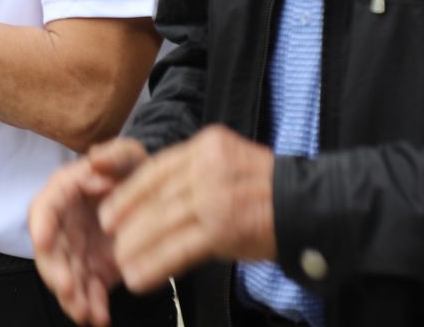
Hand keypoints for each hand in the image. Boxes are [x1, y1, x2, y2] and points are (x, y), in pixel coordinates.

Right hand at [31, 139, 148, 326]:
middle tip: (69, 289)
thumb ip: (115, 154)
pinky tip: (101, 318)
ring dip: (73, 298)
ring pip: (67, 278)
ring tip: (87, 313)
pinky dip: (93, 307)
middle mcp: (64, 224)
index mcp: (66, 192)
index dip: (40, 225)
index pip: (44, 208)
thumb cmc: (134, 171)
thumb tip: (95, 161)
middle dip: (56, 273)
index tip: (43, 242)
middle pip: (50, 252)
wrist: (153, 197)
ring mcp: (77, 251)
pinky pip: (88, 293)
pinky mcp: (94, 271)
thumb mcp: (130, 155)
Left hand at [98, 125, 276, 293]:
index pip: (157, 167)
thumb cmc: (270, 192)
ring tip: (121, 264)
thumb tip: (154, 199)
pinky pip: (180, 248)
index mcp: (208, 146)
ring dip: (137, 246)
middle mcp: (208, 166)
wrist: (314, 207)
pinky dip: (155, 264)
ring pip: (163, 221)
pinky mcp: (224, 228)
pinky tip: (139, 278)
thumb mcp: (230, 165)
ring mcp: (216, 196)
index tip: (109, 209)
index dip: (129, 191)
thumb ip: (196, 175)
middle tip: (110, 238)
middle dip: (128, 219)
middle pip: (157, 195)